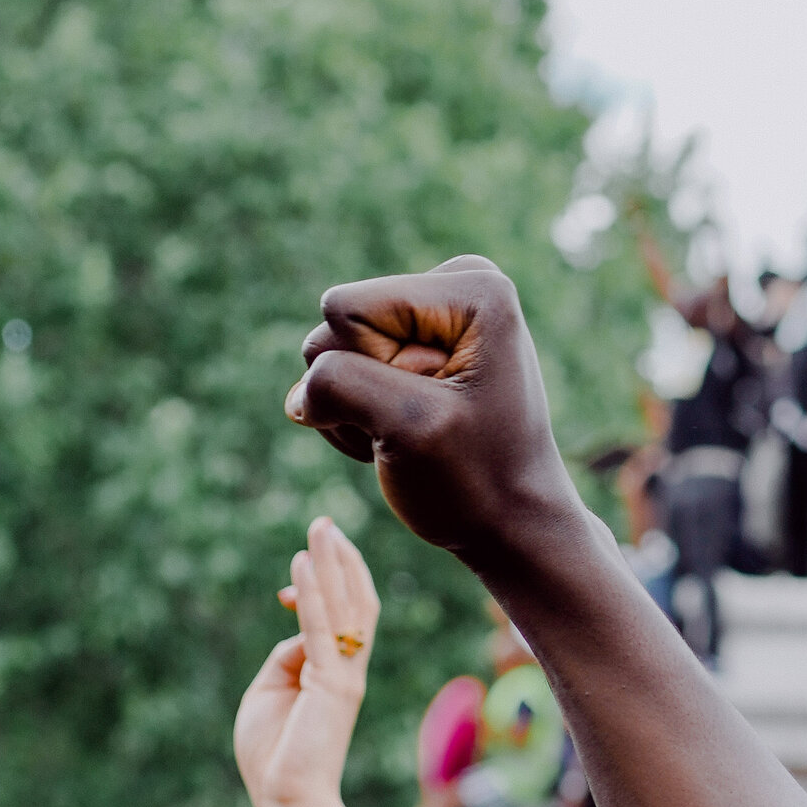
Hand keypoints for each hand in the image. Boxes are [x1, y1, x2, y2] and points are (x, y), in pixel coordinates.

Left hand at [233, 520, 379, 806]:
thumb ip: (284, 659)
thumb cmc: (274, 755)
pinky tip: (302, 562)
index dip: (322, 586)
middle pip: (355, 601)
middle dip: (340, 560)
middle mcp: (349, 668)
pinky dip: (314, 592)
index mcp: (336, 673)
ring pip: (348, 607)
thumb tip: (294, 636)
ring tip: (322, 527)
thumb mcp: (268, 693)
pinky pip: (321, 628)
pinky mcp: (331, 684)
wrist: (288, 799)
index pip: (340, 617)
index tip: (296, 567)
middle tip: (325, 523)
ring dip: (334, 564)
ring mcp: (344, 675)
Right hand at [287, 258, 577, 570]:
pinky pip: (338, 373)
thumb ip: (340, 384)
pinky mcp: (409, 345)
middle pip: (337, 328)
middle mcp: (453, 284)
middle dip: (362, 391)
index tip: (433, 406)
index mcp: (471, 286)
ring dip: (357, 411)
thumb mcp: (410, 428)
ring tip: (413, 437)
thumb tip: (298, 396)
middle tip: (421, 429)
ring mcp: (429, 316)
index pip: (347, 310)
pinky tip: (402, 437)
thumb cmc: (475, 480)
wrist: (508, 522)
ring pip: (329, 356)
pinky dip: (358, 416)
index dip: (373, 372)